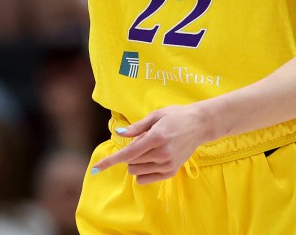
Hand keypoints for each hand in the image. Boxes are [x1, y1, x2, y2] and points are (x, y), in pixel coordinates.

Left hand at [91, 104, 215, 183]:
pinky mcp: (171, 172)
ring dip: (136, 161)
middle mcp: (162, 153)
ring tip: (151, 148)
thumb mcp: (155, 116)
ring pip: (136, 171)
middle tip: (144, 139)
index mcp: (156, 137)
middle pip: (130, 162)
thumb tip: (118, 133)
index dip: (110, 161)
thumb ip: (136, 127)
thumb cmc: (176, 116)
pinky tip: (152, 159)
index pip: (128, 153)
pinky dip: (142, 171)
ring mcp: (167, 164)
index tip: (96, 169)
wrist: (199, 125)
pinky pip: (145, 179)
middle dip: (130, 153)